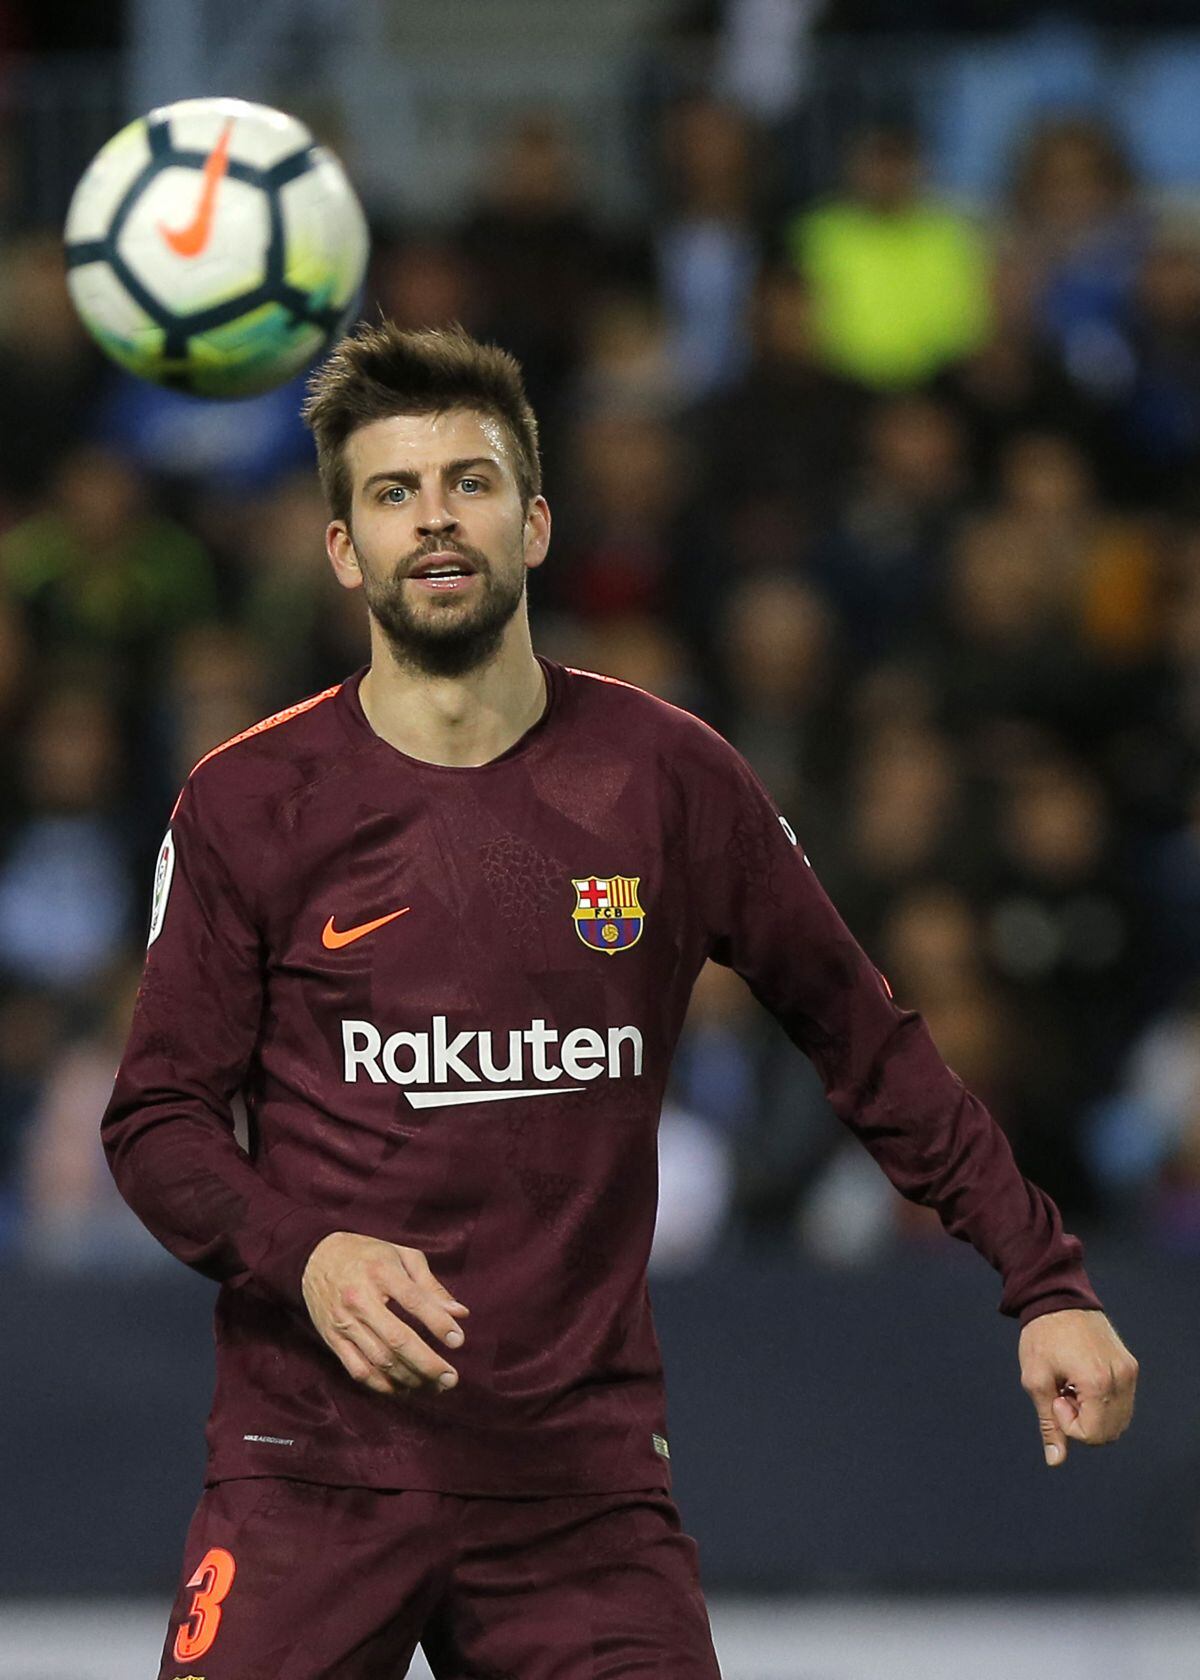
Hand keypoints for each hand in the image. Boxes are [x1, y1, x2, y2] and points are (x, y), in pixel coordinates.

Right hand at [301, 1231, 468, 1397]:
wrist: (314, 1258)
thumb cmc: (367, 1255)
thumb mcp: (401, 1255)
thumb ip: (430, 1285)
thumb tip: (460, 1313)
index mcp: (381, 1272)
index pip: (413, 1301)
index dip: (438, 1323)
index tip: (458, 1341)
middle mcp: (360, 1299)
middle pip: (397, 1339)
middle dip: (427, 1363)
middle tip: (451, 1379)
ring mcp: (344, 1323)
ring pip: (379, 1360)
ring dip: (410, 1378)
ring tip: (433, 1386)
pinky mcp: (332, 1340)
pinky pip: (358, 1370)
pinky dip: (382, 1385)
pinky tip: (403, 1388)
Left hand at [1018, 1308, 1137, 1466]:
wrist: (1056, 1297)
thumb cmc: (1042, 1336)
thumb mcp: (1036, 1380)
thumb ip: (1049, 1422)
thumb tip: (1055, 1460)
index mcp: (1098, 1383)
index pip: (1093, 1435)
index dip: (1069, 1425)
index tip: (1056, 1397)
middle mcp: (1121, 1379)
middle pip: (1110, 1432)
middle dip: (1083, 1423)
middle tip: (1064, 1395)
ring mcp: (1129, 1372)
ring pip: (1119, 1420)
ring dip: (1094, 1414)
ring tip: (1072, 1387)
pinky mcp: (1130, 1365)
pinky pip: (1123, 1402)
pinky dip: (1104, 1403)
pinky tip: (1082, 1382)